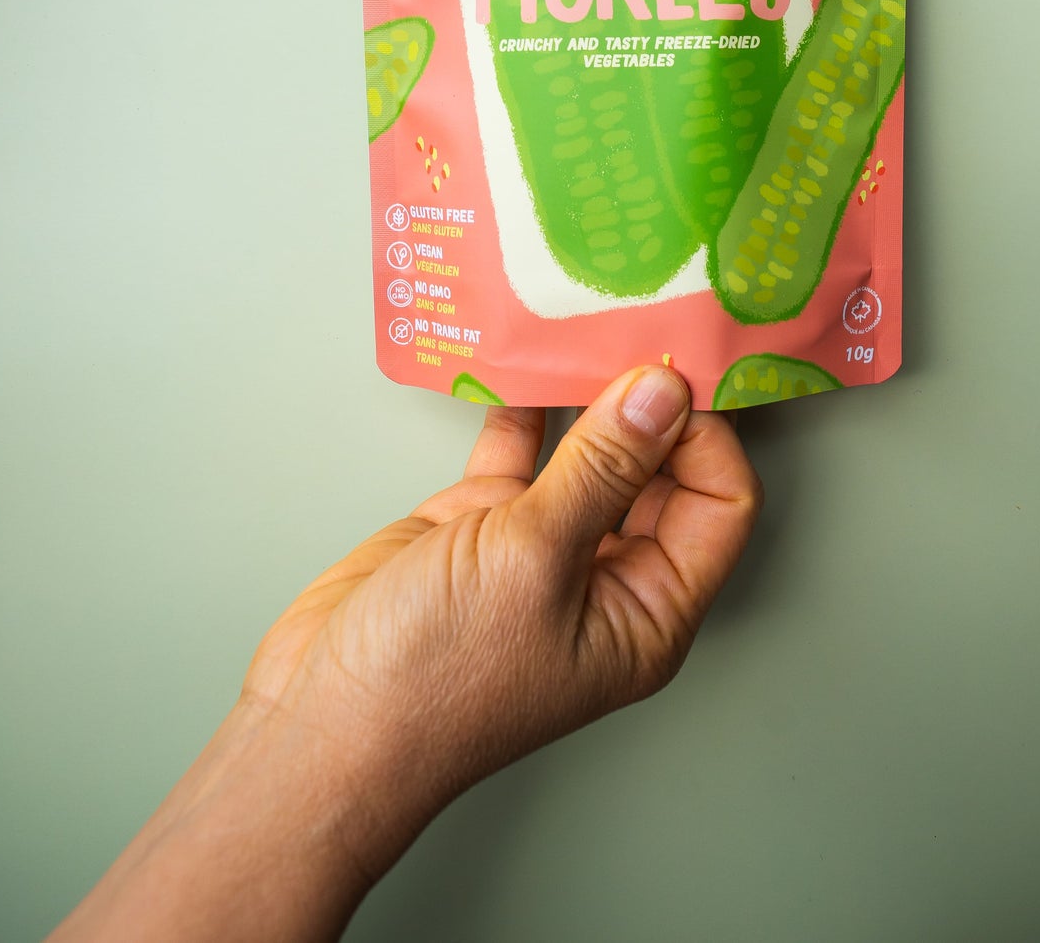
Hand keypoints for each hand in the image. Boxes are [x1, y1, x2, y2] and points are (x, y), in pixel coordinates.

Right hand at [50, 367, 760, 942]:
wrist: (320, 721)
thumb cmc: (437, 676)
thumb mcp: (534, 560)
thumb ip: (603, 468)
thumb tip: (665, 391)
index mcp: (649, 608)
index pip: (719, 503)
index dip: (707, 435)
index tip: (676, 369)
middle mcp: (607, 575)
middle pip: (661, 469)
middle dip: (654, 403)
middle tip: (640, 325)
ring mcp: (543, 544)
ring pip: (590, 449)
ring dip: (589, 391)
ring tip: (589, 319)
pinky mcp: (482, 521)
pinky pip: (521, 447)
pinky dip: (521, 402)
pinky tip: (521, 351)